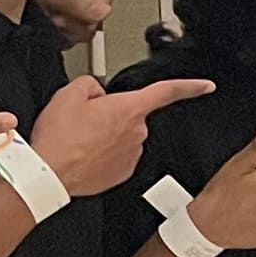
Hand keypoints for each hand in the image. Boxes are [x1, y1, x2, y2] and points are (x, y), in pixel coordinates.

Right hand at [28, 73, 212, 201]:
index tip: (206, 86)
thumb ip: (91, 84)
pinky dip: (103, 154)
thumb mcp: (68, 94)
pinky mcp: (122, 173)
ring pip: (123, 136)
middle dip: (112, 115)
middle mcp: (137, 133)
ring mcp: (132, 154)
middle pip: (131, 115)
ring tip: (80, 140)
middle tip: (84, 121)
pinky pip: (117, 156)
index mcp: (129, 109)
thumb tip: (97, 93)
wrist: (49, 172)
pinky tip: (84, 154)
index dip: (190, 87)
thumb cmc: (59, 137)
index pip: (167, 92)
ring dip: (106, 136)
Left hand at [29, 0, 112, 43]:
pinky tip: (47, 31)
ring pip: (84, 25)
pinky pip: (71, 35)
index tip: (91, 16)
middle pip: (95, 10)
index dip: (99, 4)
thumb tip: (102, 11)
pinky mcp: (53, 22)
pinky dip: (61, 37)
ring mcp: (61, 6)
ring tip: (49, 22)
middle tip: (61, 19)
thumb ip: (73, 1)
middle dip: (78, 20)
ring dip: (68, 29)